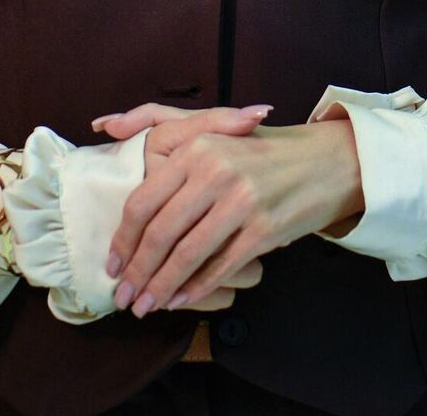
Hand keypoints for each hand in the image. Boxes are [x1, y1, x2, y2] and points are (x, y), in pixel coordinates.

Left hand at [94, 104, 362, 317]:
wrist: (322, 161)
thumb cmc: (258, 147)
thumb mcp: (209, 125)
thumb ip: (153, 119)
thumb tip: (104, 124)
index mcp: (195, 147)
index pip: (144, 201)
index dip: (123, 240)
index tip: (112, 265)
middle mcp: (215, 171)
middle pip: (161, 233)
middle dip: (138, 272)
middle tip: (124, 297)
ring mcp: (241, 201)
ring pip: (187, 255)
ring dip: (161, 287)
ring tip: (147, 306)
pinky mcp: (264, 229)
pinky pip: (220, 267)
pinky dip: (196, 288)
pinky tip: (180, 300)